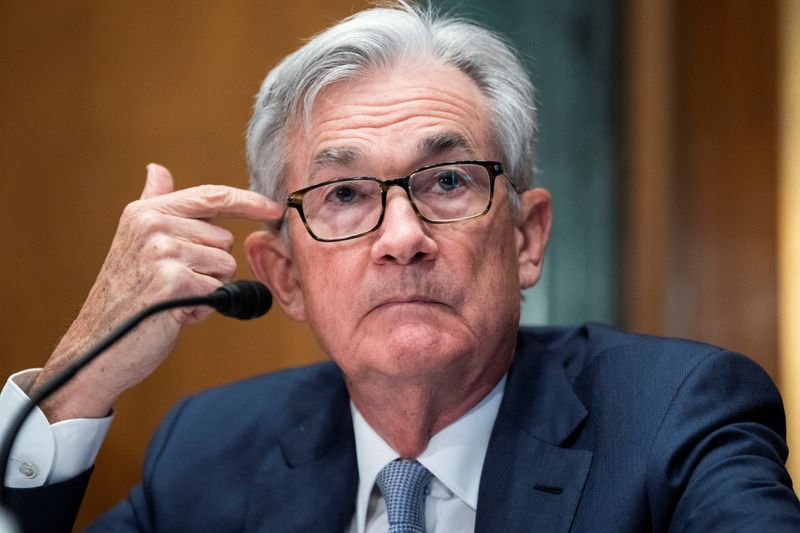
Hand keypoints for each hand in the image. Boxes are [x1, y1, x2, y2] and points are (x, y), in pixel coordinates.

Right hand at [31, 164, 282, 421]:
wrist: (99, 347)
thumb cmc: (126, 296)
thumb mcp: (135, 241)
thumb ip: (154, 204)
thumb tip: (157, 168)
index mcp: (145, 211)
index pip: (211, 196)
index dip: (248, 202)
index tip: (275, 209)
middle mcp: (152, 225)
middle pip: (225, 240)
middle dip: (211, 267)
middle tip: (174, 285)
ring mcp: (162, 251)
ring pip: (226, 266)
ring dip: (207, 289)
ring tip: (173, 299)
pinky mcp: (174, 281)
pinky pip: (218, 290)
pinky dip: (203, 309)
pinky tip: (174, 314)